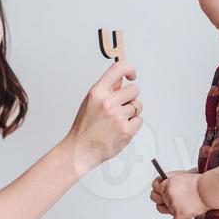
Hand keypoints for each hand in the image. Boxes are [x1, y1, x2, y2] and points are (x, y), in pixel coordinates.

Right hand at [63, 59, 143, 175]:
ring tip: (116, 122)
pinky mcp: (126, 131)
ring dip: (131, 113)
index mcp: (97, 92)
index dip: (129, 69)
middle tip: (120, 107)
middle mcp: (108, 103)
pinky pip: (139, 121)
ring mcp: (118, 117)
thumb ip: (106, 90)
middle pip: (134, 89)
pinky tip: (119, 130)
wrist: (79, 150)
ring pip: (137, 106)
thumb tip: (121, 79)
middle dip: (131, 97)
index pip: (118, 68)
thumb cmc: (84, 128)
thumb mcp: (90, 102)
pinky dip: (132, 125)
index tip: (131, 76)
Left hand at [151, 170, 207, 218]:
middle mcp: (167, 194)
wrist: (208, 189)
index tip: (161, 193)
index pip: (155, 188)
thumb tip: (162, 187)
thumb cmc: (200, 183)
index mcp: (167, 184)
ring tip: (185, 205)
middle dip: (165, 201)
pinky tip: (189, 212)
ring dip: (175, 209)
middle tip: (174, 201)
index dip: (159, 191)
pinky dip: (182, 218)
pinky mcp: (179, 214)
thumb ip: (171, 183)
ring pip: (168, 211)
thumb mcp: (182, 177)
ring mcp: (172, 204)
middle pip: (158, 201)